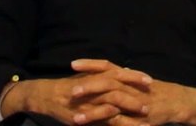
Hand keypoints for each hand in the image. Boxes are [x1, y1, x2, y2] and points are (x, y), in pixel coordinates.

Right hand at [6, 59, 151, 124]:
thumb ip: (102, 77)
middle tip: (152, 96)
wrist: (44, 95)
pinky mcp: (81, 114)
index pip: (119, 74)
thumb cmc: (67, 88)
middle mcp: (93, 87)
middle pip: (118, 86)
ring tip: (144, 114)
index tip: (150, 79)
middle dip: (136, 91)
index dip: (135, 77)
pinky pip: (98, 118)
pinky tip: (121, 121)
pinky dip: (110, 120)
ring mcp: (87, 101)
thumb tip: (122, 74)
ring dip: (129, 108)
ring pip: (112, 103)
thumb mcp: (86, 79)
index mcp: (95, 76)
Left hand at [70, 61, 195, 125]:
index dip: (90, 64)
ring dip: (91, 110)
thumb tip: (117, 70)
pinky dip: (104, 124)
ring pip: (109, 103)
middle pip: (105, 82)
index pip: (106, 66)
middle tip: (69, 88)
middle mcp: (129, 85)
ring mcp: (132, 101)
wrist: (176, 102)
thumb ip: (127, 77)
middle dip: (87, 85)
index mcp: (127, 76)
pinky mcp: (135, 116)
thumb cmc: (157, 92)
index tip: (73, 64)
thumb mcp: (139, 81)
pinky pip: (117, 121)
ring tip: (74, 116)